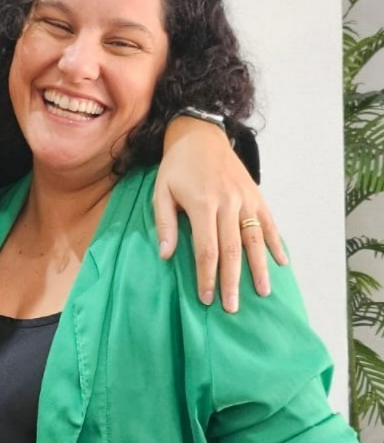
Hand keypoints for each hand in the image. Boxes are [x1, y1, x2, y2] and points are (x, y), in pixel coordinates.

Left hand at [154, 116, 285, 311]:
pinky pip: (268, 223)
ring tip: (262, 292)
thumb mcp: (161, 191)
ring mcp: (246, 200)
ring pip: (254, 240)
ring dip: (259, 268)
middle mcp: (228, 204)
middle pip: (232, 251)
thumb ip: (164, 223)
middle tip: (232, 307)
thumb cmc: (177, 167)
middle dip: (232, 282)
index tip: (206, 298)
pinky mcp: (256, 195)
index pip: (206, 250)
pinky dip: (276, 243)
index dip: (207, 276)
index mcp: (202, 205)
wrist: (200, 135)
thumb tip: (165, 255)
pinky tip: (281, 262)